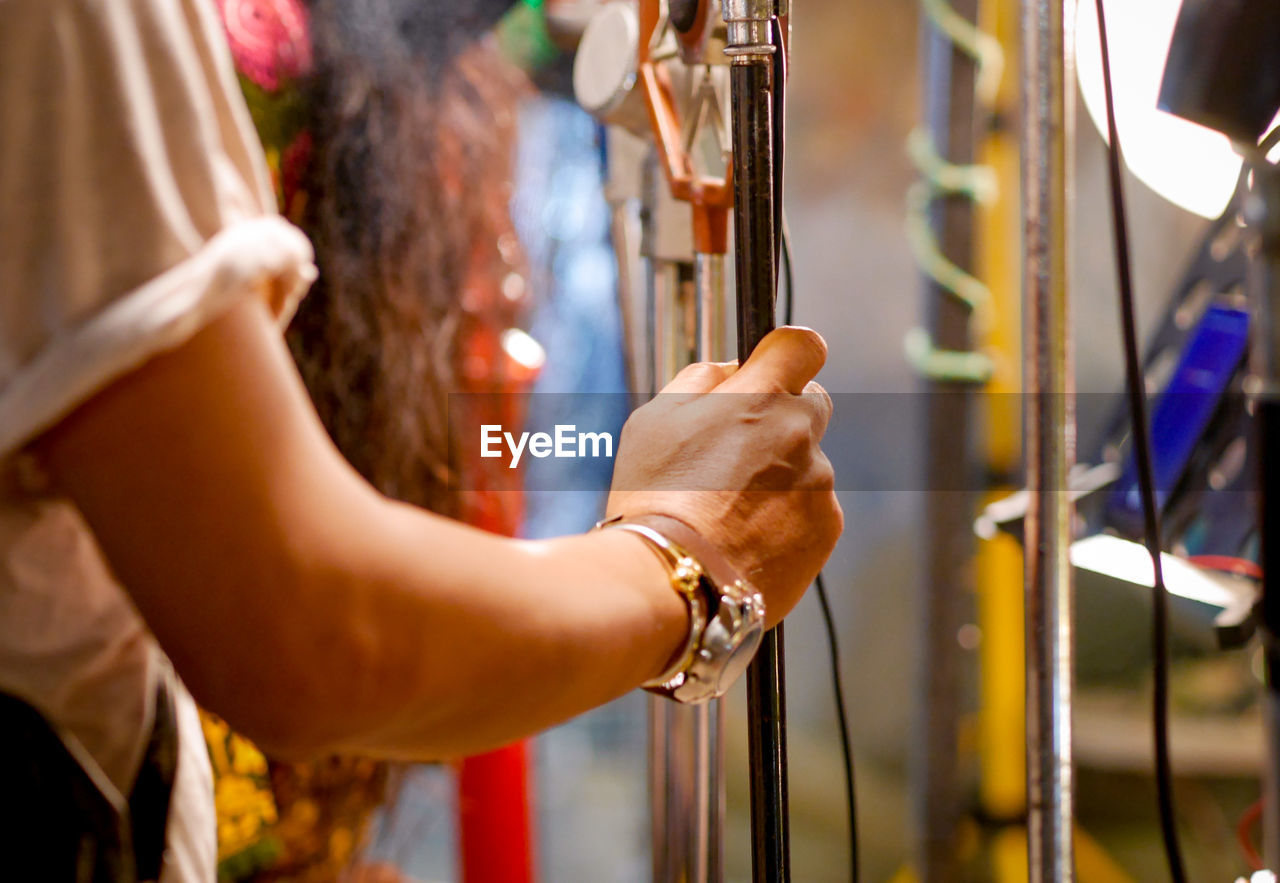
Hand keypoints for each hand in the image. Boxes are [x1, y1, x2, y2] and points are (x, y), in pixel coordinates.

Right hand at [606, 326, 841, 626]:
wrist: (673, 579)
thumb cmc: (654, 497)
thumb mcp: (655, 418)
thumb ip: (702, 380)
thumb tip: (734, 370)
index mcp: (760, 397)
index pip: (803, 345)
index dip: (787, 354)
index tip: (772, 369)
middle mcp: (800, 434)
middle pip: (812, 404)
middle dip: (782, 418)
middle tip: (737, 452)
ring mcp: (819, 484)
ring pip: (807, 464)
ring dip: (780, 477)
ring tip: (728, 512)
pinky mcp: (825, 529)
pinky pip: (812, 510)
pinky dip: (787, 519)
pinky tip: (745, 538)